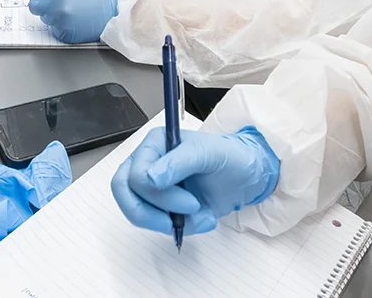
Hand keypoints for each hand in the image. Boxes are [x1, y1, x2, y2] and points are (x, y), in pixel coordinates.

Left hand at [24, 0, 118, 43]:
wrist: (112, 10)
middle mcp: (52, 6)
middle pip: (33, 5)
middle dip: (43, 2)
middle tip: (60, 0)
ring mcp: (57, 22)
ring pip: (43, 17)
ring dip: (52, 13)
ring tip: (71, 9)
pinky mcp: (62, 34)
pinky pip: (53, 29)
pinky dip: (60, 25)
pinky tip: (73, 20)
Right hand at [112, 128, 279, 237]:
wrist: (246, 176)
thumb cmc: (229, 156)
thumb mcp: (209, 153)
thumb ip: (179, 162)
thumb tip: (150, 178)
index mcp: (155, 144)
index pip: (134, 174)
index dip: (157, 193)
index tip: (189, 201)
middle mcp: (148, 163)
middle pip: (125, 193)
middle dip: (152, 213)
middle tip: (182, 217)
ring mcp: (153, 187)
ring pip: (137, 212)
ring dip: (169, 222)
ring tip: (201, 216)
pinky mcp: (163, 206)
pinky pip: (157, 224)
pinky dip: (180, 228)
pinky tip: (203, 218)